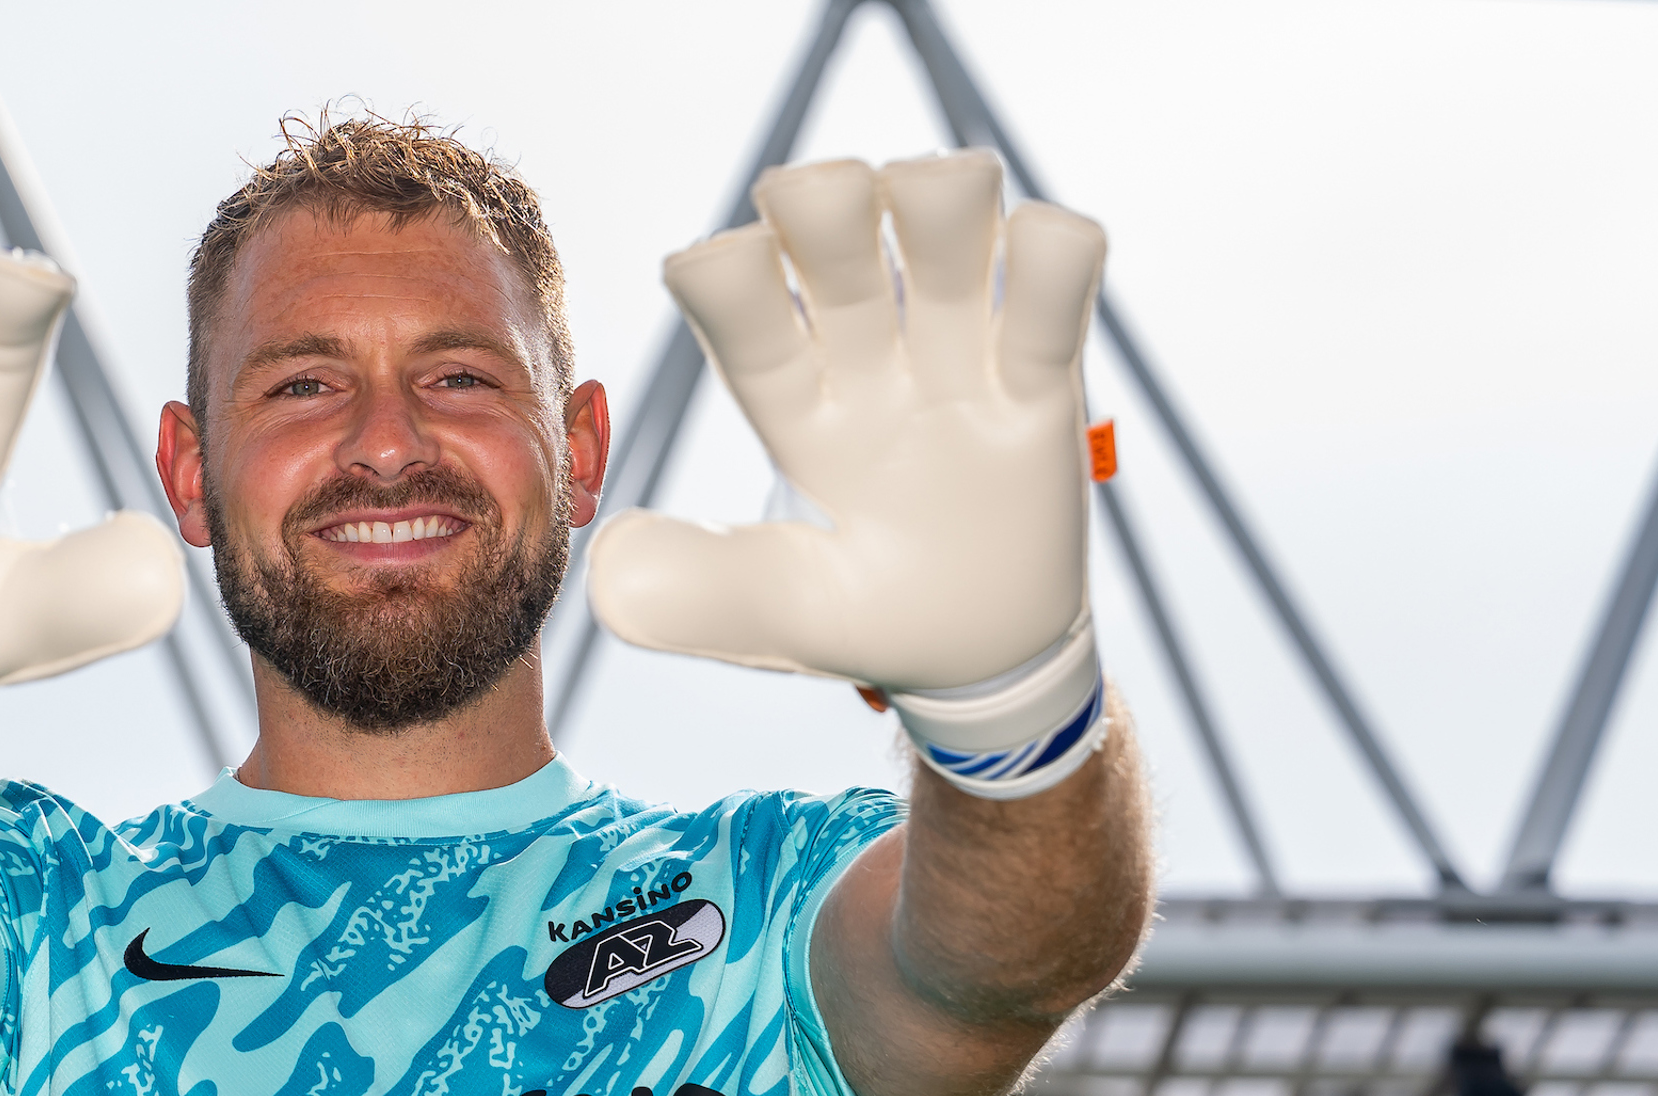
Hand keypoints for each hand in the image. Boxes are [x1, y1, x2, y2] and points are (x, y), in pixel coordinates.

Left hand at [588, 151, 1104, 741]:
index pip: (739, 308)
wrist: (981, 655)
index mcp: (786, 399)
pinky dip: (1052, 252)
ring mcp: (953, 349)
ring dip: (939, 193)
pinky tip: (1040, 287)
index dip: (725, 276)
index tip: (718, 271)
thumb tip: (604, 565)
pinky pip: (1054, 278)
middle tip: (826, 209)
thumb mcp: (776, 616)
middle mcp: (861, 350)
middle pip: (831, 230)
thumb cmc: (863, 614)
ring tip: (943, 219)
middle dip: (822, 201)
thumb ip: (694, 592)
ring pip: (942, 216)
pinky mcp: (1041, 370)